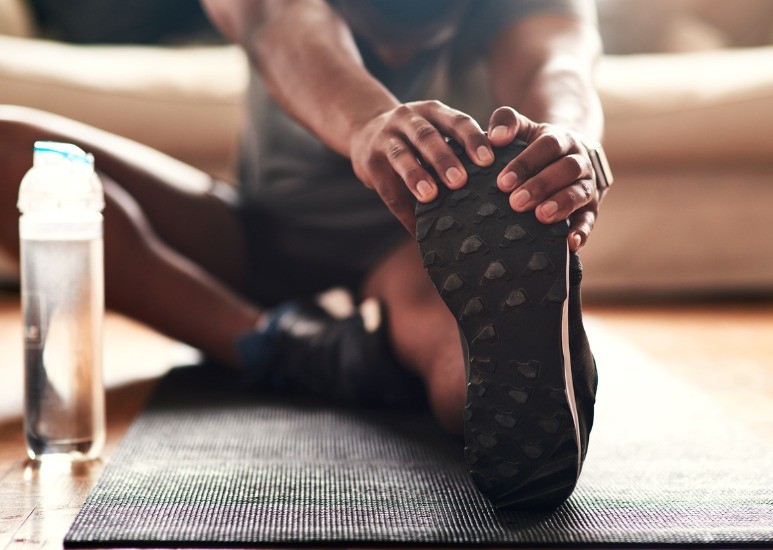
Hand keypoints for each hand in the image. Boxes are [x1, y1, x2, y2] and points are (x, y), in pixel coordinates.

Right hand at [350, 100, 493, 234]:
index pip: (456, 121)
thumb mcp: (436, 130)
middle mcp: (408, 118)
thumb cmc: (416, 139)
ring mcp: (386, 137)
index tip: (488, 160)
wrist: (366, 131)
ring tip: (430, 196)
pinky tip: (415, 227)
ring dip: (416, 176)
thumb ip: (459, 147)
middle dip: (443, 158)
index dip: (472, 139)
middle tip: (460, 181)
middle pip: (426, 136)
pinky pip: (386, 186)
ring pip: (402, 155)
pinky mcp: (369, 160)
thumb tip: (499, 182)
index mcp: (433, 111)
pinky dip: (401, 209)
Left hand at [487, 106, 599, 252]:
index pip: (547, 146)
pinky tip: (571, 243)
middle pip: (566, 169)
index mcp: (561, 140)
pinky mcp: (590, 208)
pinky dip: (582, 231)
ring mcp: (587, 185)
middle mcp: (579, 161)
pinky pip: (589, 219)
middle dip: (541, 185)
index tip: (502, 182)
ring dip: (561, 204)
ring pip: (580, 192)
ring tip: (540, 216)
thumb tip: (495, 137)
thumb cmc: (535, 146)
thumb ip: (507, 121)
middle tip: (516, 202)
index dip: (526, 163)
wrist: (567, 156)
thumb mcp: (524, 128)